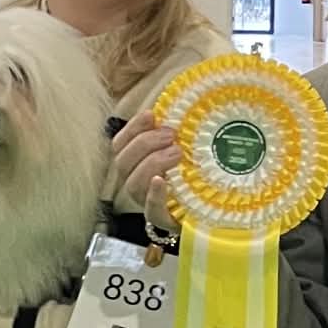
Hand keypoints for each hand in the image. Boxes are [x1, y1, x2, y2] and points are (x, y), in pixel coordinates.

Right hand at [111, 109, 180, 230]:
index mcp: (134, 165)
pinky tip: (160, 181)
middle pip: (122, 162)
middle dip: (144, 143)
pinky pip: (151, 209)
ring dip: (151, 163)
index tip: (151, 115)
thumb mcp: (181, 152)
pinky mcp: (162, 219)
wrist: (207, 212)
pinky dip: (154, 193)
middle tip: (170, 135)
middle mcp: (135, 183)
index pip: (120, 144)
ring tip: (177, 152)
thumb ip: (172, 135)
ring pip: (133, 184)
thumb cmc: (190, 177)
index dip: (132, 128)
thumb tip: (176, 108)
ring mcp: (146, 203)